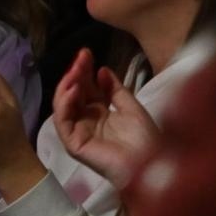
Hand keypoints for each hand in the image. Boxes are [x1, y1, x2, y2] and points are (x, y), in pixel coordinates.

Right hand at [53, 49, 158, 188]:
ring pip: (64, 107)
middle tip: (81, 56)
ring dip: (67, 86)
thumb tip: (101, 69)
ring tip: (75, 70)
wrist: (152, 162)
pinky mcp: (75, 145)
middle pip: (74, 95)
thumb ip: (115, 89)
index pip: (86, 89)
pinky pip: (63, 123)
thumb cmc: (146, 138)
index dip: (85, 71)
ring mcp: (79, 133)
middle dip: (75, 73)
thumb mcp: (131, 106)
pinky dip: (64, 104)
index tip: (87, 53)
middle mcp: (87, 122)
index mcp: (100, 114)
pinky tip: (73, 89)